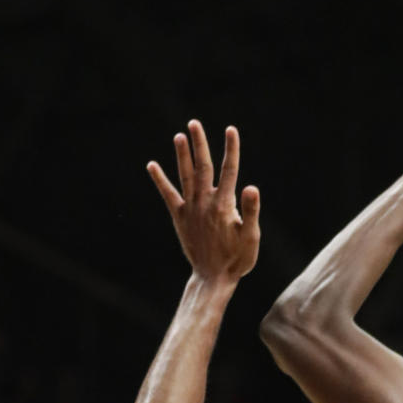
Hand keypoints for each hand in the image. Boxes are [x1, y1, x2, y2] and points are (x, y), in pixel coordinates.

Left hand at [147, 121, 259, 283]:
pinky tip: (151, 165)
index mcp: (223, 206)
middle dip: (199, 144)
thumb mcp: (251, 238)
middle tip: (194, 123)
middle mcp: (204, 203)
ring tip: (179, 136)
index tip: (231, 129)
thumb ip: (251, 212)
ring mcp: (190, 210)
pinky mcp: (180, 218)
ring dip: (181, 156)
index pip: (229, 171)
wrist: (213, 279)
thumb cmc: (237, 260)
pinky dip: (160, 180)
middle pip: (202, 167)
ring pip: (185, 176)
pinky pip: (168, 195)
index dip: (231, 149)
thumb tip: (251, 187)